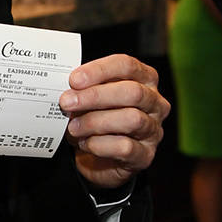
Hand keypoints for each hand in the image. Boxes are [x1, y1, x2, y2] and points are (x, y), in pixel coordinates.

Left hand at [58, 54, 169, 188]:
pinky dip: (99, 144)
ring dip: (95, 122)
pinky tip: (84, 142)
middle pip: (132, 92)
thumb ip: (84, 87)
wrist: (100, 154)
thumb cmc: (97, 115)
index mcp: (143, 79)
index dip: (99, 70)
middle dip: (95, 96)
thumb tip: (68, 88)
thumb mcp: (91, 95)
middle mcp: (155, 102)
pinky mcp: (145, 155)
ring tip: (73, 126)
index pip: (127, 66)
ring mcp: (153, 130)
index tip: (74, 80)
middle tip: (67, 102)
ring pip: (132, 119)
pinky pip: (125, 147)